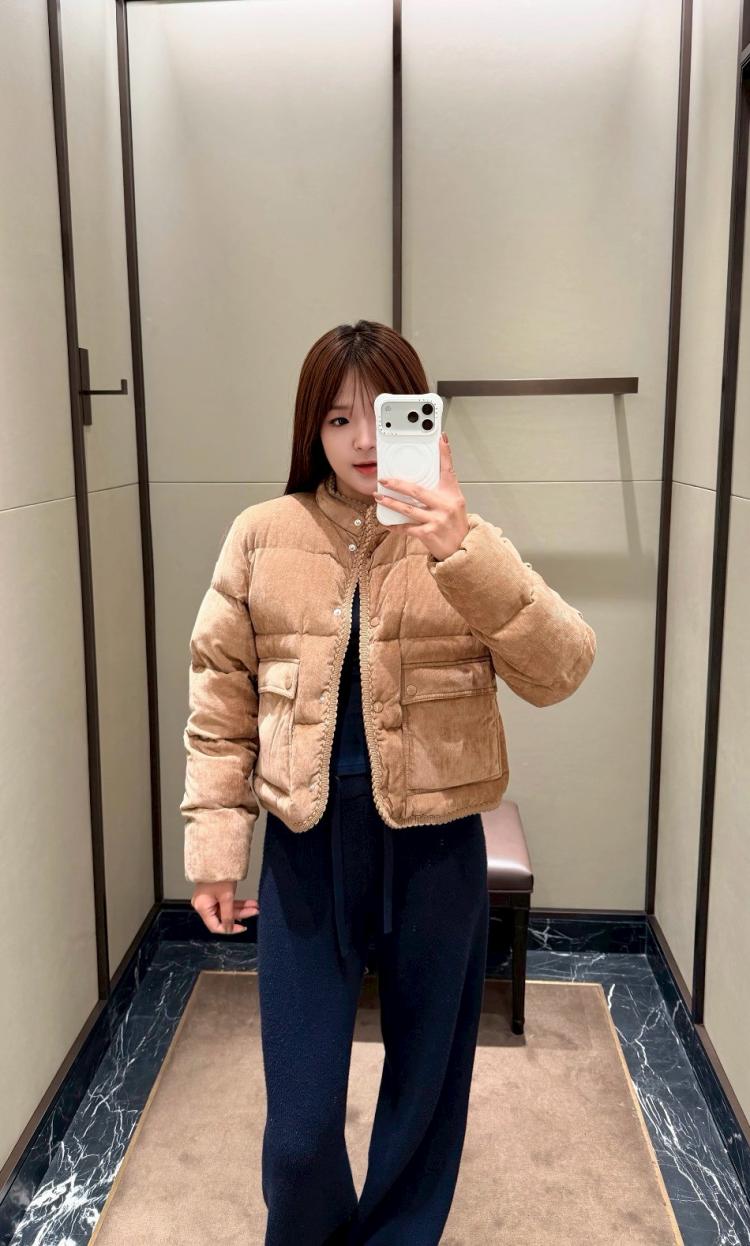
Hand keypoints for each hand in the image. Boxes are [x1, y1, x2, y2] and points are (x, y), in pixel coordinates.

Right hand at [191, 880, 258, 933]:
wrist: (215, 856)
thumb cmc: (218, 875)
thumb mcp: (226, 896)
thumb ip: (228, 915)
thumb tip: (229, 929)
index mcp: (202, 907)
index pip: (215, 926)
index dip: (230, 929)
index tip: (243, 928)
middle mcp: (203, 905)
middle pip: (223, 916)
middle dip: (241, 914)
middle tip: (254, 912)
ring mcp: (209, 899)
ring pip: (227, 909)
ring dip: (241, 908)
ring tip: (255, 906)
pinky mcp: (214, 893)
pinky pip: (226, 902)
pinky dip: (237, 902)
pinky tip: (249, 902)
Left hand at [373, 432, 469, 560]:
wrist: (462, 548)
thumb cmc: (455, 523)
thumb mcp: (455, 502)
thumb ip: (442, 488)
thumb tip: (425, 476)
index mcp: (452, 494)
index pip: (448, 469)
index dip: (444, 453)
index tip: (440, 438)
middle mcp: (445, 505)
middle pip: (417, 491)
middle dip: (397, 484)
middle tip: (384, 480)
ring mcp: (436, 520)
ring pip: (408, 509)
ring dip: (391, 503)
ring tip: (379, 497)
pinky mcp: (428, 534)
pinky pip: (407, 528)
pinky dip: (396, 526)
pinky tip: (387, 523)